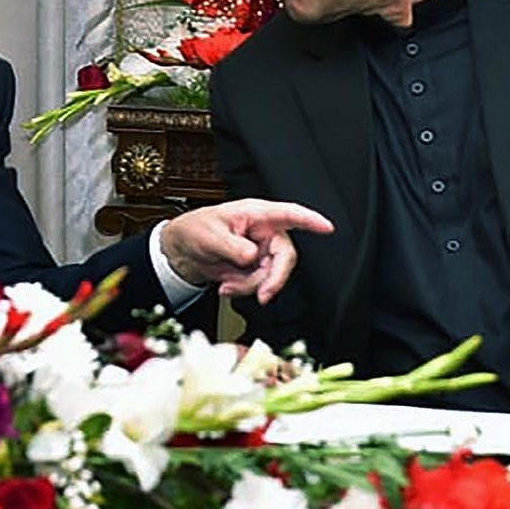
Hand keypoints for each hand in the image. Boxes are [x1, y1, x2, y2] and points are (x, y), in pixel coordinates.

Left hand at [161, 199, 333, 303]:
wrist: (182, 252)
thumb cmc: (196, 230)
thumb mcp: (210, 235)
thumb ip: (233, 246)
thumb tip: (252, 257)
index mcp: (256, 215)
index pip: (288, 214)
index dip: (310, 220)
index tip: (327, 227)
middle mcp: (263, 233)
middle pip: (285, 256)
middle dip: (274, 278)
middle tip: (263, 294)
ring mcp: (260, 252)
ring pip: (272, 275)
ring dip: (251, 286)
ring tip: (227, 285)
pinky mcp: (254, 269)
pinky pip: (259, 285)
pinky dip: (244, 290)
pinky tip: (226, 287)